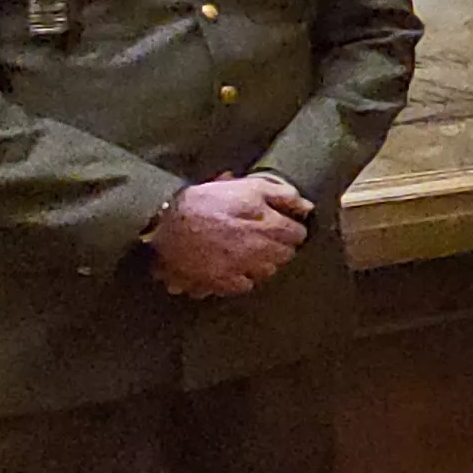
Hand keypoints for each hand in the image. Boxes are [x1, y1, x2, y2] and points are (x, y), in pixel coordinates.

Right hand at [148, 173, 309, 298]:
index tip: (280, 225)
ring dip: (262, 262)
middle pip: (286, 255)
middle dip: (278, 246)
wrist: (166, 223)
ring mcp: (242, 268)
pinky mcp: (224, 282)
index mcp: (267, 224)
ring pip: (268, 272)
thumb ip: (282, 195)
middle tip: (262, 237)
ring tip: (246, 250)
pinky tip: (232, 265)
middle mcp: (259, 249)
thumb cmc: (206, 201)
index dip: (290, 228)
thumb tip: (307, 207)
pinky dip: (241, 277)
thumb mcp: (247, 187)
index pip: (298, 234)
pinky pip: (245, 285)